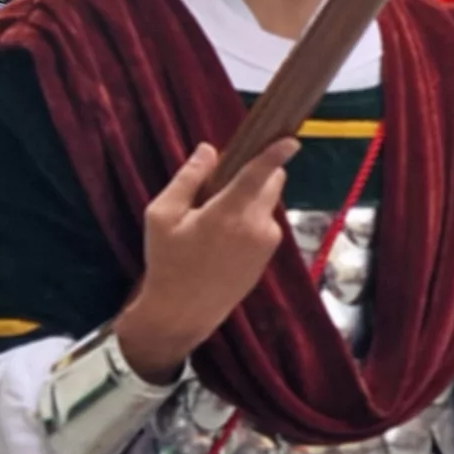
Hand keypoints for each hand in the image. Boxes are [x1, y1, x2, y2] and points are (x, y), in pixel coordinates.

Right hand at [116, 136, 303, 380]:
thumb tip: (208, 150)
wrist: (183, 314)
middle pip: (270, 183)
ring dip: (249, 200)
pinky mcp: (268, 257)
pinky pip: (264, 224)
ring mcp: (266, 243)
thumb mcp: (162, 216)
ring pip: (266, 203)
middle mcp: (257, 226)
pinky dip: (250, 220)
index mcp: (230, 213)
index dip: (276, 153)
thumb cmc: (167, 262)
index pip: (259, 174)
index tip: (292, 139)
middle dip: (253, 175)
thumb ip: (187, 179)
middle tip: (219, 187)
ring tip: (214, 220)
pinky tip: (222, 239)